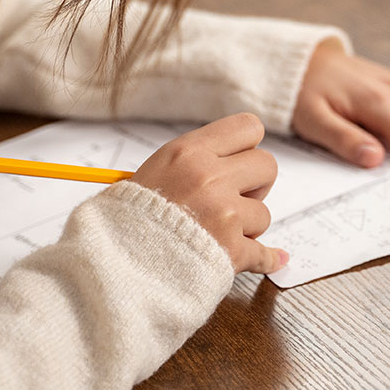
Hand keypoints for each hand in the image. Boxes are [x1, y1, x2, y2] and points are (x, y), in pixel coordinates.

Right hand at [132, 113, 286, 273]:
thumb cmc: (129, 217)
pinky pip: (264, 254)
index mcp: (190, 151)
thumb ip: (195, 161)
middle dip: (256, 183)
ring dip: (247, 225)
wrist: (116, 262)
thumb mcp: (155, 169)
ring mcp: (224, 215)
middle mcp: (210, 178)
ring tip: (218, 232)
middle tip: (236, 197)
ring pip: (263, 213)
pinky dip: (266, 259)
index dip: (248, 145)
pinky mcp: (231, 252)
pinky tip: (273, 258)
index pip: (248, 127)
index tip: (240, 160)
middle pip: (267, 166)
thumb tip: (230, 162)